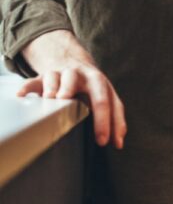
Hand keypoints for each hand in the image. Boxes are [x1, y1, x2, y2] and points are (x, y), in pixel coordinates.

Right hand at [18, 29, 125, 147]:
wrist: (72, 61)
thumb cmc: (91, 87)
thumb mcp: (106, 96)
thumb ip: (114, 117)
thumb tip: (119, 142)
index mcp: (100, 83)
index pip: (107, 103)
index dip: (107, 122)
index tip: (104, 142)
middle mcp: (82, 76)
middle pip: (84, 85)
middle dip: (86, 100)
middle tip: (78, 114)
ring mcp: (62, 74)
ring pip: (58, 78)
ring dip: (55, 88)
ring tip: (51, 100)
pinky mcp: (43, 76)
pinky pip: (34, 81)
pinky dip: (27, 88)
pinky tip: (22, 96)